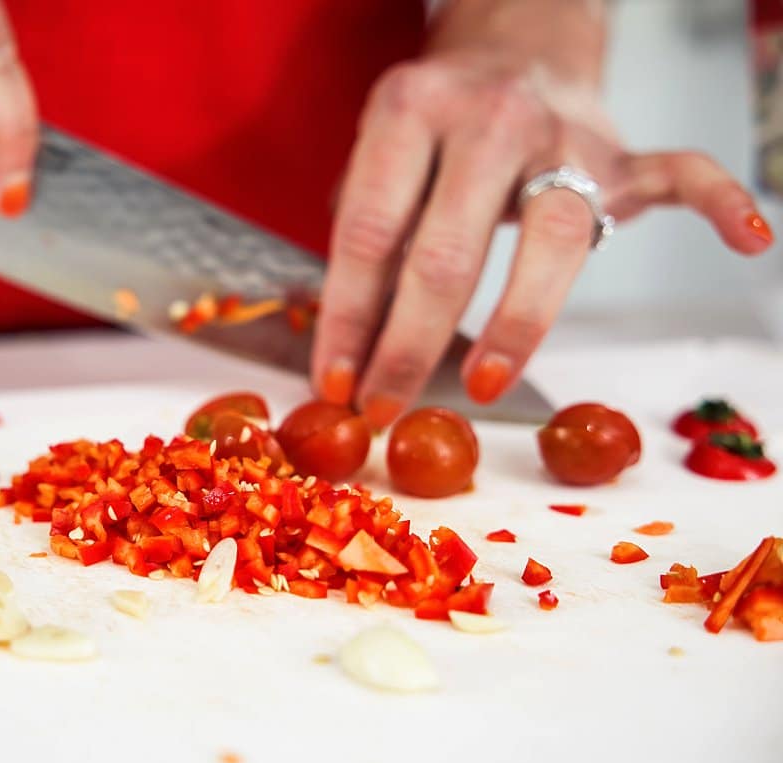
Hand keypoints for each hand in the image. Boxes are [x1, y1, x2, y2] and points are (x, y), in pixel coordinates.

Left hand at [312, 49, 773, 430]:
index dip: (348, 320)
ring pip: (551, 238)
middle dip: (407, 348)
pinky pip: (684, 173)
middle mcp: (487, 119)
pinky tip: (748, 237)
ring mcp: (563, 133)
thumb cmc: (435, 124)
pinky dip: (721, 203)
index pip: (369, 233)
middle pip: (446, 252)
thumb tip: (345, 352)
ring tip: (483, 383)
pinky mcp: (622, 153)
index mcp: (409, 112)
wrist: (512, 39)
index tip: (333, 386)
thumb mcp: (380, 156)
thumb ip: (368, 237)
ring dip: (515, 324)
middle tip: (382, 411)